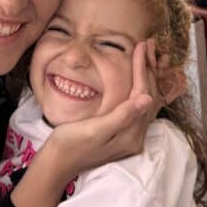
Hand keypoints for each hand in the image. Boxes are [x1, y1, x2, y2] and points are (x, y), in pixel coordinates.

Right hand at [44, 38, 162, 182]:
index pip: (142, 94)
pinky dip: (141, 87)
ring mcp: (130, 136)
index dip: (142, 68)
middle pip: (148, 96)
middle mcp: (135, 137)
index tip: (141, 46)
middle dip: (149, 69)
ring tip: (149, 55)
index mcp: (130, 135)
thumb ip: (122, 116)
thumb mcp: (94, 129)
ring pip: (145, 100)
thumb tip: (146, 99)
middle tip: (149, 43)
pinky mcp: (123, 134)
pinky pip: (138, 106)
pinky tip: (139, 77)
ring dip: (148, 76)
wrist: (57, 162)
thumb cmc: (70, 144)